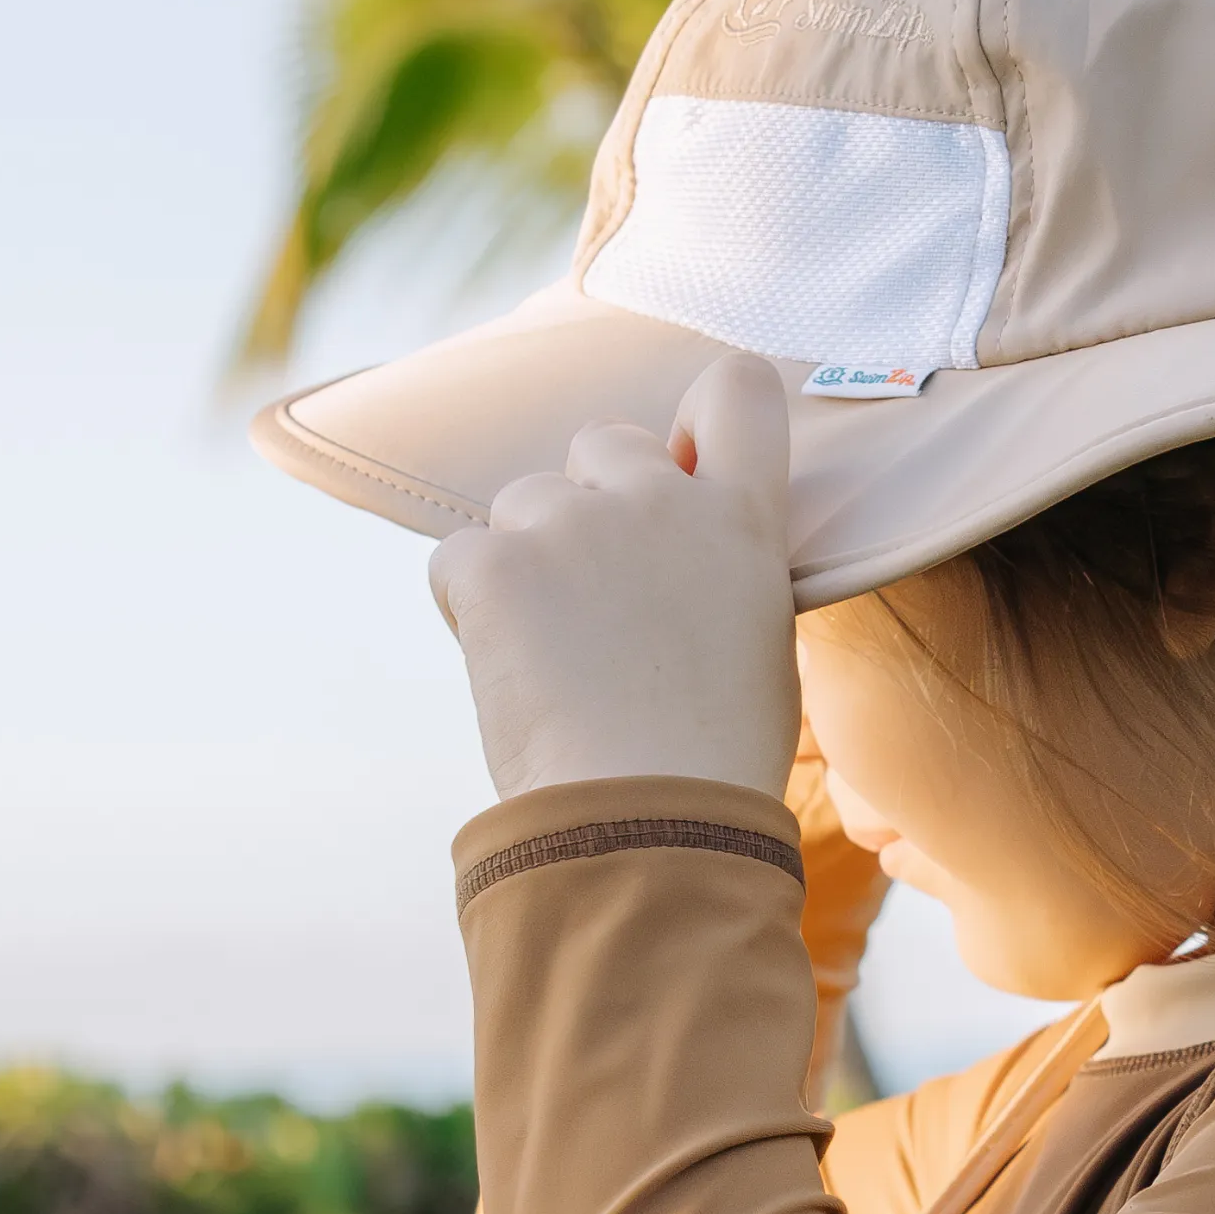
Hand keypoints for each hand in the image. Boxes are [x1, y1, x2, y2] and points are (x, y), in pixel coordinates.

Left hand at [426, 355, 800, 802]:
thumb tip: (671, 557)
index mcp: (742, 519)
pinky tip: (517, 672)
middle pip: (604, 442)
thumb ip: (718, 566)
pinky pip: (460, 559)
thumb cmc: (713, 756)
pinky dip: (475, 609)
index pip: (736, 392)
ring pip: (523, 503)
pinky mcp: (495, 562)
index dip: (700, 417)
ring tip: (561, 660)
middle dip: (592, 503)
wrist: (650, 821)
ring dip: (529, 562)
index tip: (684, 463)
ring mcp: (573, 522)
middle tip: (604, 605)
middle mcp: (661, 498)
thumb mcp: (754, 640)